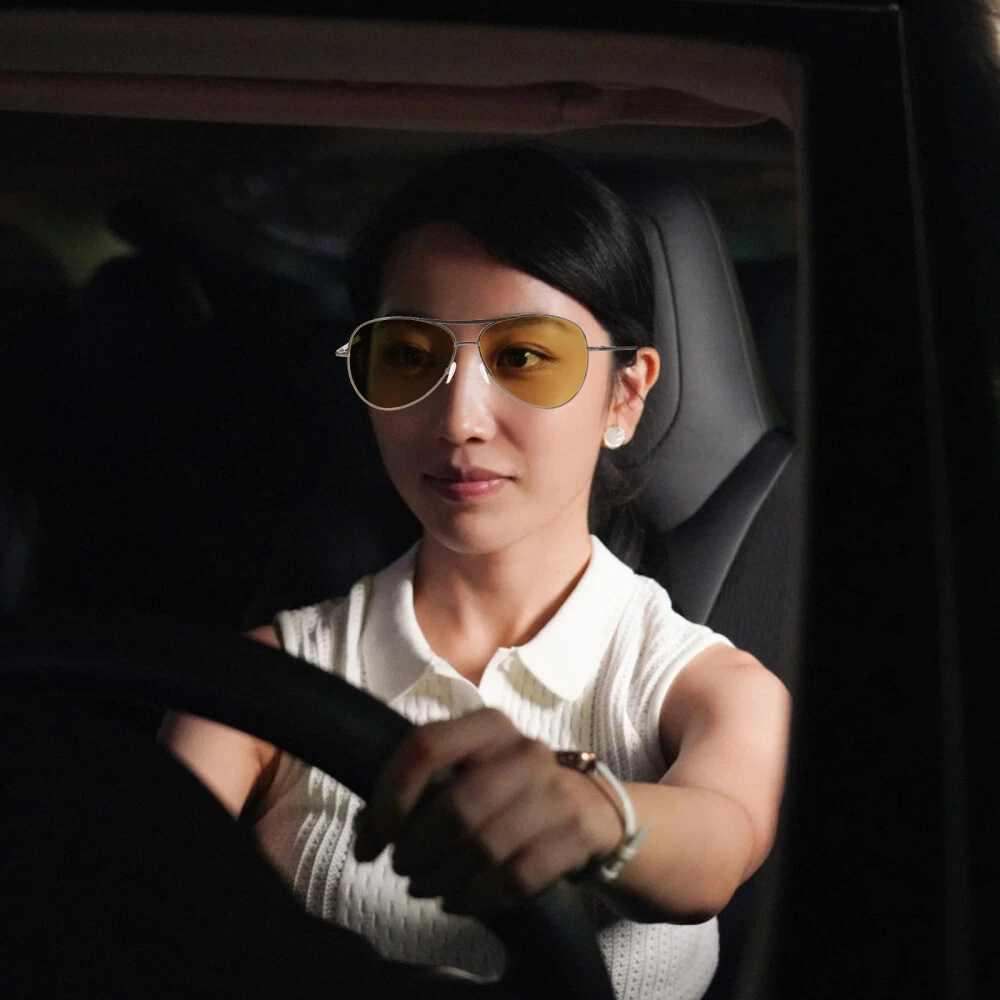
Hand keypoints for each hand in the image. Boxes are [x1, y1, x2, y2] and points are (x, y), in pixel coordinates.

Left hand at [353, 707, 623, 917]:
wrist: (595, 808)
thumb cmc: (510, 791)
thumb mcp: (471, 773)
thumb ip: (417, 794)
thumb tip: (366, 839)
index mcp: (488, 726)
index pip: (426, 745)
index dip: (391, 793)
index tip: (379, 831)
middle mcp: (525, 750)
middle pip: (455, 807)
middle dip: (416, 848)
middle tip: (403, 867)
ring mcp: (556, 791)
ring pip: (484, 847)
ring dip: (442, 878)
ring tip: (425, 887)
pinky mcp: (578, 833)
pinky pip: (517, 877)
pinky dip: (479, 898)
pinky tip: (461, 901)